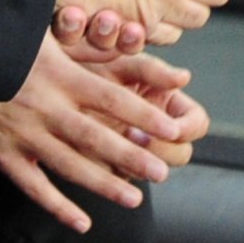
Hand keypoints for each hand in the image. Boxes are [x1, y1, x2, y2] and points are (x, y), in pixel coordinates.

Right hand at [0, 41, 196, 233]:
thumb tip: (109, 23)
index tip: (171, 125)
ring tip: (134, 198)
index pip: (111, 98)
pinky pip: (34, 187)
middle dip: (132, 156)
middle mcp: (46, 109)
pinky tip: (81, 221)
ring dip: (104, 185)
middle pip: (97, 138)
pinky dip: (57, 207)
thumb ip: (73, 34)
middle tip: (162, 170)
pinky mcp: (3, 156)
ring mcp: (24, 136)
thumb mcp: (36, 30)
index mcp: (59, 76)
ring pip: (71, 167)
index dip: (143, 113)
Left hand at [97, 51, 208, 170]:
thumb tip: (184, 77)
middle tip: (140, 141)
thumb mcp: (119, 63)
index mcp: (165, 102)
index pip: (197, 123)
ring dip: (139, 164)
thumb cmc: (88, 64)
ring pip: (150, 170)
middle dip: (164, 151)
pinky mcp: (107, 164)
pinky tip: (99, 167)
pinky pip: (120, 179)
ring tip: (120, 151)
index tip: (170, 129)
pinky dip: (113, 178)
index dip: (187, 129)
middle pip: (180, 153)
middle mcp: (153, 128)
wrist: (46, 80)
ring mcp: (132, 148)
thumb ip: (151, 70)